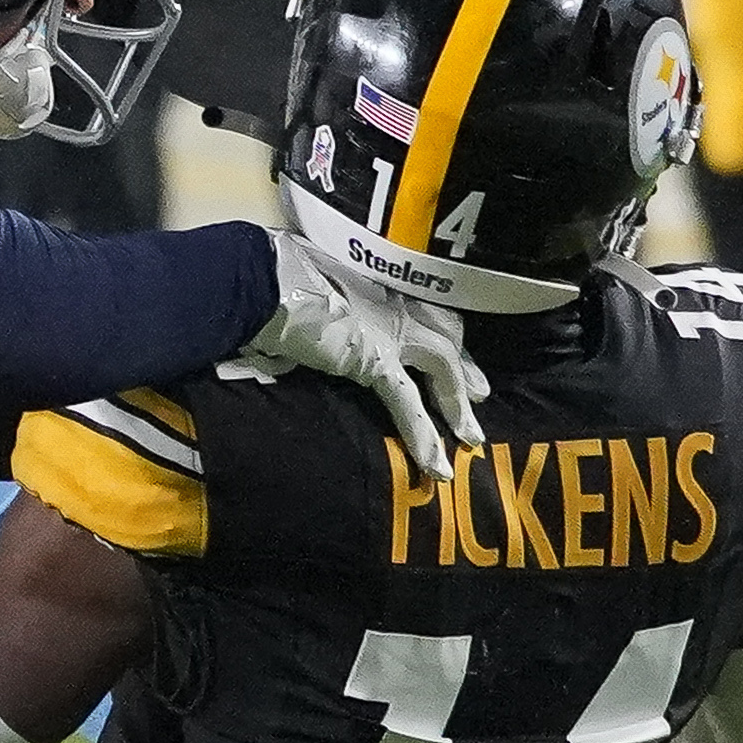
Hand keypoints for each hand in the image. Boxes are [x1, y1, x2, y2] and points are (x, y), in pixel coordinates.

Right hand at [249, 230, 486, 472]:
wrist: (260, 279)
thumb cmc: (274, 276)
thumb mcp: (310, 283)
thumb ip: (325, 297)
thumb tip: (310, 307)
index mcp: (379, 280)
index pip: (425, 309)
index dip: (443, 332)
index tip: (456, 350)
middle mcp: (393, 300)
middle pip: (444, 334)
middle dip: (463, 368)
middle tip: (481, 394)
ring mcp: (389, 327)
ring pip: (441, 365)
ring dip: (457, 404)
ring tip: (471, 439)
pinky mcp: (374, 358)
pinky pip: (408, 402)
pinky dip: (422, 435)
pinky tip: (436, 466)